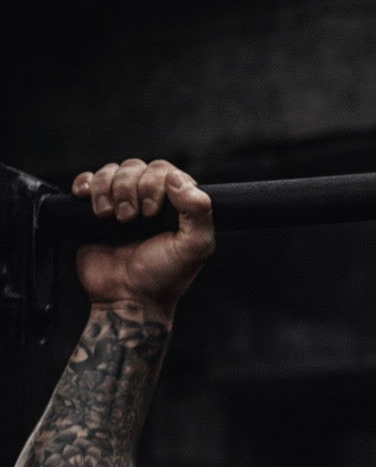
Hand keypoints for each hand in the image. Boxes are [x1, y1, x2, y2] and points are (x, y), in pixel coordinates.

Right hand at [71, 159, 214, 319]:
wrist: (126, 299)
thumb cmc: (162, 278)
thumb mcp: (194, 248)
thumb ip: (198, 212)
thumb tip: (177, 178)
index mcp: (175, 207)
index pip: (164, 171)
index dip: (154, 184)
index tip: (152, 213)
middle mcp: (149, 201)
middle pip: (135, 167)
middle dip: (129, 189)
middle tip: (130, 219)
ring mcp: (122, 204)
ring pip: (110, 172)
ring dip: (107, 190)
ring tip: (111, 218)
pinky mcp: (95, 211)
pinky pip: (88, 180)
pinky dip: (86, 185)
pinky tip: (88, 201)